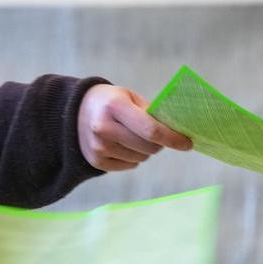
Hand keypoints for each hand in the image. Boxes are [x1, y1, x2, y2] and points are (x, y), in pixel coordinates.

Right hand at [77, 84, 191, 171]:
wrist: (74, 112)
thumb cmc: (111, 102)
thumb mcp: (129, 97)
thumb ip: (151, 113)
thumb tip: (177, 131)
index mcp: (114, 107)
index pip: (151, 130)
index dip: (172, 138)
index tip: (187, 143)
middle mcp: (104, 128)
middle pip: (148, 147)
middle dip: (159, 144)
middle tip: (157, 135)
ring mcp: (99, 147)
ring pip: (140, 159)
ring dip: (145, 151)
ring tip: (132, 136)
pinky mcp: (96, 161)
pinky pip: (129, 165)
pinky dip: (132, 158)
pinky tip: (122, 144)